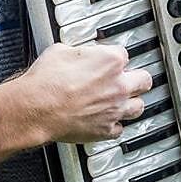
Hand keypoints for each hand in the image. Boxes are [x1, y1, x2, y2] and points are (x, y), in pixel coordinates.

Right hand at [18, 42, 153, 144]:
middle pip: (144, 80)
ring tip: (122, 101)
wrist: (36, 109)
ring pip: (139, 107)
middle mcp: (119, 85)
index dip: (113, 57)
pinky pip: (119, 128)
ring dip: (131, 103)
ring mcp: (115, 109)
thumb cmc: (46, 82)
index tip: (107, 59)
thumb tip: (76, 54)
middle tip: (128, 79)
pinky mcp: (106, 129)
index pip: (124, 54)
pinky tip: (105, 121)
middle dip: (136, 79)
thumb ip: (77, 53)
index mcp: (110, 61)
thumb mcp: (59, 52)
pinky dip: (114, 125)